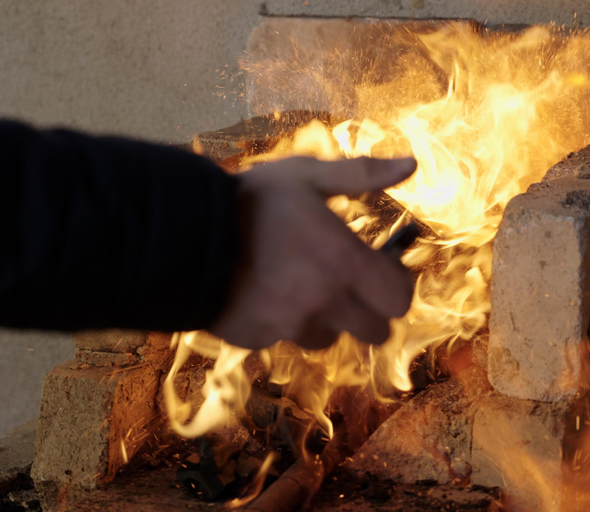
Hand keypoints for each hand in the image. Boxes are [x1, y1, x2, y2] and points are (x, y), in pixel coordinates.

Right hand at [208, 156, 416, 349]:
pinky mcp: (260, 340)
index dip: (395, 285)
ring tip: (301, 284)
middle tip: (348, 281)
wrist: (179, 235)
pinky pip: (287, 340)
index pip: (399, 300)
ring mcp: (291, 328)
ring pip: (330, 338)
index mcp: (345, 264)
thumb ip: (363, 174)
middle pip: (376, 331)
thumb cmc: (249, 200)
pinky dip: (285, 323)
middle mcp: (325, 304)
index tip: (380, 268)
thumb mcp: (307, 175)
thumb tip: (410, 163)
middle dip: (369, 309)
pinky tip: (266, 293)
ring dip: (327, 318)